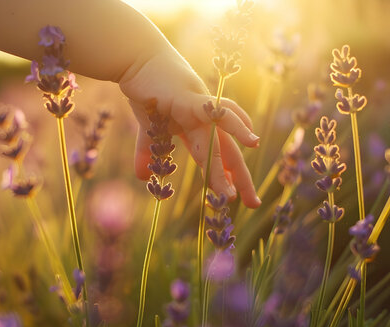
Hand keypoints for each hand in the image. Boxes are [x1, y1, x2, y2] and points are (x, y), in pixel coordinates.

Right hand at [119, 49, 260, 207]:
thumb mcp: (148, 128)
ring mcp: (201, 112)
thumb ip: (147, 152)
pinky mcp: (191, 100)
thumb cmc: (146, 89)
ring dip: (228, 169)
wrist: (137, 59)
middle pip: (228, 153)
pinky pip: (217, 115)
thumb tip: (142, 178)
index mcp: (196, 129)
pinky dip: (236, 125)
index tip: (233, 197)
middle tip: (252, 203)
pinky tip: (251, 139)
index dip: (224, 176)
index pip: (215, 156)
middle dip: (240, 179)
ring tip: (233, 194)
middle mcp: (205, 122)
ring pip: (220, 144)